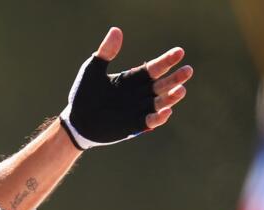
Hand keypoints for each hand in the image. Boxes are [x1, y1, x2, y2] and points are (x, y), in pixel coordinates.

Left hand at [60, 27, 193, 149]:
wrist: (76, 121)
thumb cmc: (83, 94)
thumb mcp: (92, 71)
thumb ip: (105, 53)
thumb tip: (116, 31)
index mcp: (133, 78)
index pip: (155, 68)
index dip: (167, 61)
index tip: (179, 52)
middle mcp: (140, 93)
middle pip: (163, 84)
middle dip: (176, 78)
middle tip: (187, 70)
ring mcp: (139, 109)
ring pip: (160, 102)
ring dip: (171, 97)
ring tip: (180, 90)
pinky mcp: (135, 125)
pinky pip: (150, 121)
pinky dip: (159, 118)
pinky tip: (166, 112)